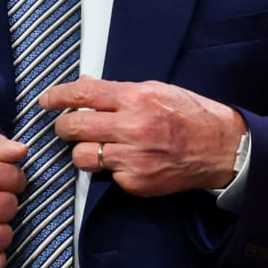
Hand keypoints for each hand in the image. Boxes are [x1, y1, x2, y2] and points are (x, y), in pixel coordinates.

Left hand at [41, 77, 244, 196]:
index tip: (46, 100)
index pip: (83, 93)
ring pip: (81, 156)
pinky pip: (105, 175)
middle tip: (68, 126)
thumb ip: (121, 91)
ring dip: (83, 151)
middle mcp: (132, 127)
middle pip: (74, 127)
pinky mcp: (135, 181)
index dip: (58, 96)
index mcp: (137, 98)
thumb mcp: (159, 90)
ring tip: (97, 146)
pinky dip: (110, 168)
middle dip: (65, 126)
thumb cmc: (191, 115)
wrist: (221, 147)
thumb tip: (87, 86)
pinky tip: (125, 161)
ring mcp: (132, 157)